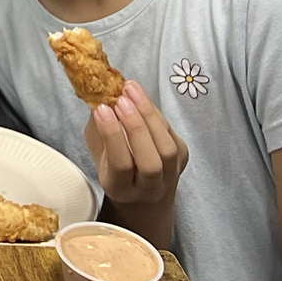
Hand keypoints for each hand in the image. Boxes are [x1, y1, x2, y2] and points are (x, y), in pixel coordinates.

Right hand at [86, 80, 186, 216]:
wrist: (144, 189)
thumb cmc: (114, 166)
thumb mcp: (98, 151)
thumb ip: (98, 130)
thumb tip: (98, 97)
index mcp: (121, 188)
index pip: (120, 165)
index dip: (112, 135)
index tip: (102, 109)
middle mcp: (149, 189)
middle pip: (149, 161)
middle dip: (135, 126)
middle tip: (121, 99)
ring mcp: (170, 176)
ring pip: (167, 149)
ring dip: (150, 116)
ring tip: (133, 92)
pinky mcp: (183, 160)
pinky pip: (173, 137)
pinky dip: (157, 115)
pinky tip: (143, 99)